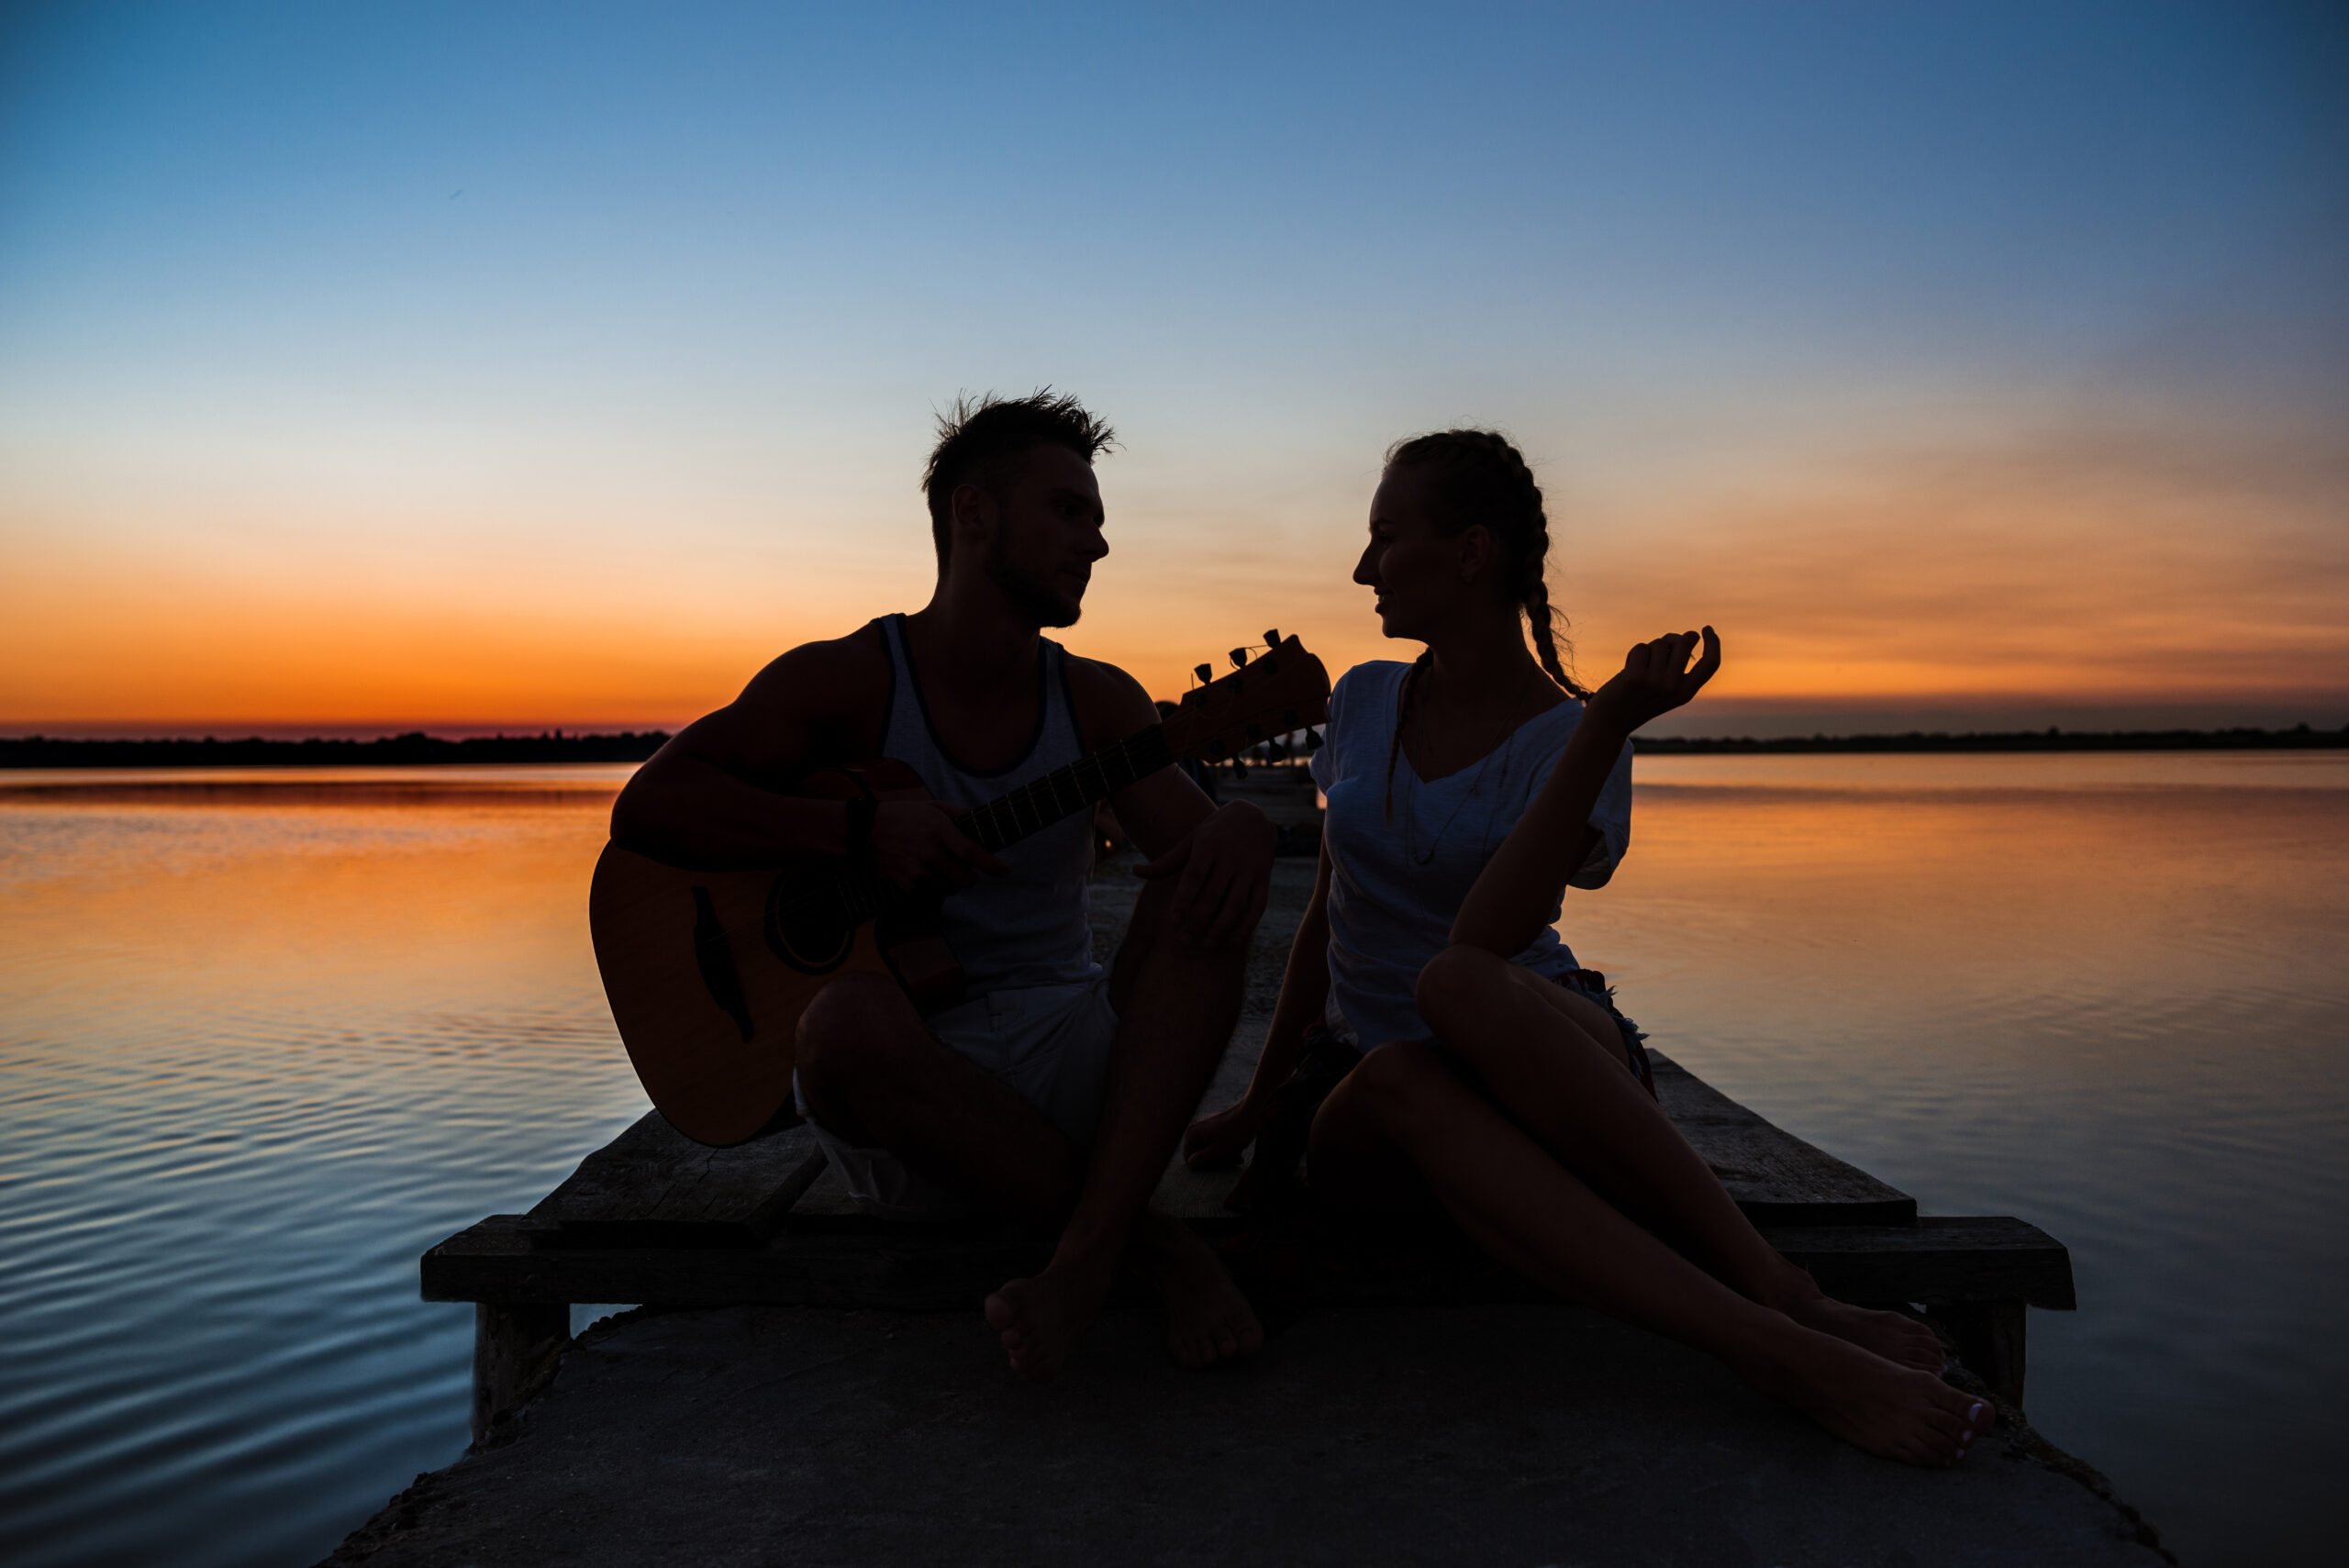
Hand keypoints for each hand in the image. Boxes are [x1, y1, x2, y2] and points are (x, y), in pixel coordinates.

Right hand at [870, 799, 1008, 891]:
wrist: (865, 832)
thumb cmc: (902, 816)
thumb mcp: (931, 807)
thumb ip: (958, 814)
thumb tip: (978, 822)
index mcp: (940, 831)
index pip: (973, 853)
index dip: (993, 865)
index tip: (1005, 872)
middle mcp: (931, 854)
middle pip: (966, 879)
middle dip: (971, 877)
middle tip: (967, 870)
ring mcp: (918, 872)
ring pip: (949, 889)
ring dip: (951, 882)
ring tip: (941, 869)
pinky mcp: (906, 885)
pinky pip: (930, 893)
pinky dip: (932, 886)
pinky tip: (924, 872)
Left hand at [1136, 799, 1274, 949]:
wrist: (1253, 816)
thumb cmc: (1213, 833)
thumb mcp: (1190, 841)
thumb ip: (1166, 861)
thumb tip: (1135, 871)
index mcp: (1208, 846)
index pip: (1194, 877)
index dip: (1183, 900)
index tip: (1173, 921)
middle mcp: (1230, 857)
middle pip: (1213, 895)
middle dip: (1197, 921)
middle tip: (1184, 939)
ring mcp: (1249, 868)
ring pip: (1236, 904)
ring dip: (1221, 927)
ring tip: (1206, 944)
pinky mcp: (1264, 877)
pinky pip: (1257, 906)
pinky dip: (1247, 925)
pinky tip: (1233, 940)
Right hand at [1184, 1099, 1263, 1168]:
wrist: (1250, 1113)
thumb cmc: (1234, 1134)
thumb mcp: (1217, 1152)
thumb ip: (1200, 1160)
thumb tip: (1190, 1163)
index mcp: (1192, 1135)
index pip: (1190, 1159)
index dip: (1205, 1165)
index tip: (1220, 1163)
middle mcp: (1195, 1128)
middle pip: (1201, 1153)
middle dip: (1217, 1160)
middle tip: (1233, 1160)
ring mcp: (1205, 1126)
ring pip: (1211, 1148)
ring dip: (1224, 1155)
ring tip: (1238, 1155)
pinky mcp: (1215, 1125)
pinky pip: (1217, 1141)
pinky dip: (1226, 1147)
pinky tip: (1238, 1149)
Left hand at [1586, 625, 1721, 735]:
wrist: (1611, 722)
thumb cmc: (1639, 699)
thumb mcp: (1666, 687)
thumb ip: (1679, 665)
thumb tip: (1690, 636)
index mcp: (1686, 693)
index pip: (1711, 663)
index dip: (1713, 643)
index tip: (1707, 628)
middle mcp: (1674, 688)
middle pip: (1683, 643)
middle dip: (1671, 639)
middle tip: (1659, 647)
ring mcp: (1655, 683)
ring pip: (1659, 643)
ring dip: (1648, 649)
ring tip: (1640, 667)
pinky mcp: (1636, 677)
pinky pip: (1641, 648)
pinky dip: (1634, 654)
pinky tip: (1628, 669)